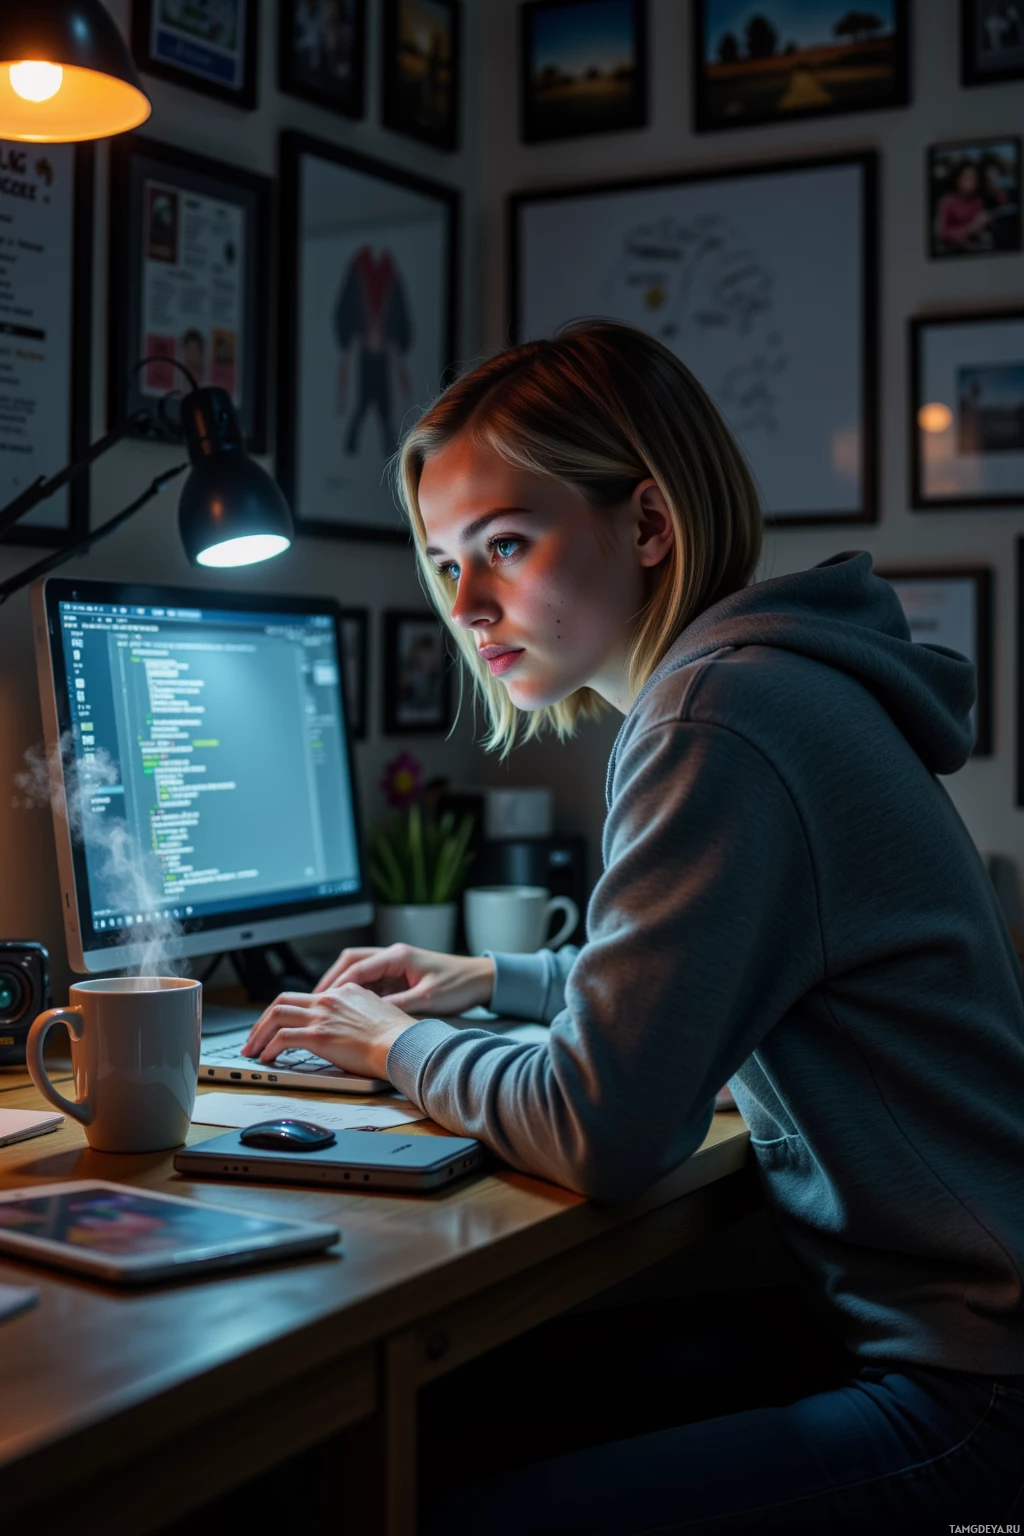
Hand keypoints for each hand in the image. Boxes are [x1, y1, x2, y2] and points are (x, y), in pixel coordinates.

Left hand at [239, 985, 415, 1080]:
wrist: (402, 1044)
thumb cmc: (396, 1036)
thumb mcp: (376, 1012)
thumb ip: (355, 1013)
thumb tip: (346, 1026)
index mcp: (343, 991)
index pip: (305, 997)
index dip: (286, 1012)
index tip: (278, 1026)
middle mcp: (329, 999)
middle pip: (282, 1001)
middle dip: (262, 1020)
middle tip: (254, 1036)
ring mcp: (322, 1016)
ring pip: (276, 1015)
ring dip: (259, 1033)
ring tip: (252, 1050)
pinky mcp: (318, 1035)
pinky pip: (283, 1039)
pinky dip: (269, 1048)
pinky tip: (267, 1058)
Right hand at [313, 943, 495, 1017]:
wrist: (481, 980)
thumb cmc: (459, 985)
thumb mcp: (427, 999)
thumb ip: (398, 1005)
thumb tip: (370, 1015)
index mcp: (398, 955)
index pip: (357, 967)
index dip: (336, 984)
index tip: (321, 1000)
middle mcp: (392, 956)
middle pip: (350, 962)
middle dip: (331, 980)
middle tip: (315, 1000)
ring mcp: (394, 965)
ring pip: (358, 971)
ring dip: (341, 986)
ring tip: (326, 1006)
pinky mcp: (398, 976)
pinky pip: (370, 981)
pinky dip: (356, 993)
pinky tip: (348, 1008)